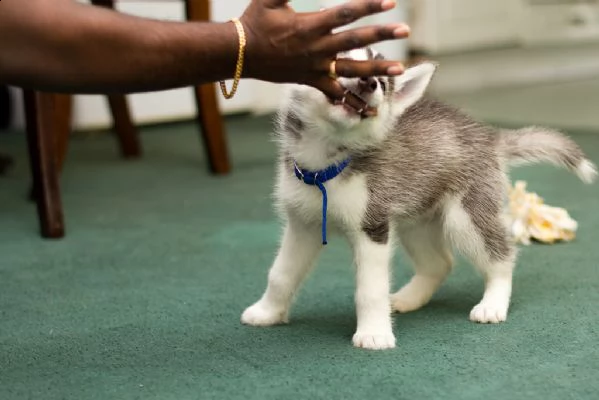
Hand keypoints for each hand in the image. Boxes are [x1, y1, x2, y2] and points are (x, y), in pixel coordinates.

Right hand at [240, 0, 408, 111]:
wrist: (241, 54)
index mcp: (310, 25)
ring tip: (400, 68)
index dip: (369, 7)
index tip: (391, 2)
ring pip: (351, 70)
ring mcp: (316, 68)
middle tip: (405, 30)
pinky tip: (370, 109)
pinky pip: (334, 94)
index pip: (346, 13)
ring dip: (377, 69)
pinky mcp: (311, 81)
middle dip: (382, 34)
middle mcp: (317, 48)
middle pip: (355, 41)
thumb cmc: (255, 22)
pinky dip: (352, 102)